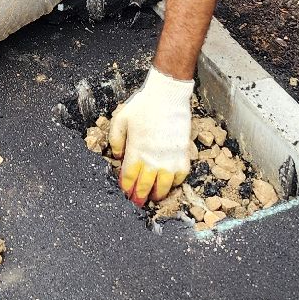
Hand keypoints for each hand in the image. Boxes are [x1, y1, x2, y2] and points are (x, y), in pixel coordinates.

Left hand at [109, 68, 193, 204]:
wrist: (168, 96)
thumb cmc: (144, 105)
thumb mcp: (120, 120)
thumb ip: (115, 141)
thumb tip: (117, 157)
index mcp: (136, 151)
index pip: (129, 178)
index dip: (126, 188)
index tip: (124, 194)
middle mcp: (153, 159)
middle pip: (145, 186)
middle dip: (139, 197)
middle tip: (136, 204)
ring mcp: (170, 158)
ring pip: (164, 186)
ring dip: (157, 194)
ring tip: (153, 198)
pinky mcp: (183, 154)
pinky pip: (180, 176)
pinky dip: (175, 183)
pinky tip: (169, 183)